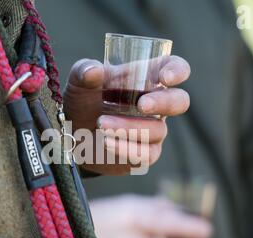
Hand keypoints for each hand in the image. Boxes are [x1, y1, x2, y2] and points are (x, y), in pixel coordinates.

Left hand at [63, 56, 190, 174]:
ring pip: (157, 130)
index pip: (174, 68)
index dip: (177, 70)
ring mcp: (153, 131)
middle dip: (163, 103)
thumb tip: (94, 71)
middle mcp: (156, 105)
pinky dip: (126, 148)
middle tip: (142, 105)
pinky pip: (145, 154)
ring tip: (101, 123)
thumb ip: (84, 71)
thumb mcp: (79, 82)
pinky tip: (107, 142)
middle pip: (179, 101)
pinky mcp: (144, 154)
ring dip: (130, 127)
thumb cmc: (83, 101)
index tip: (166, 78)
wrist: (73, 135)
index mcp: (147, 78)